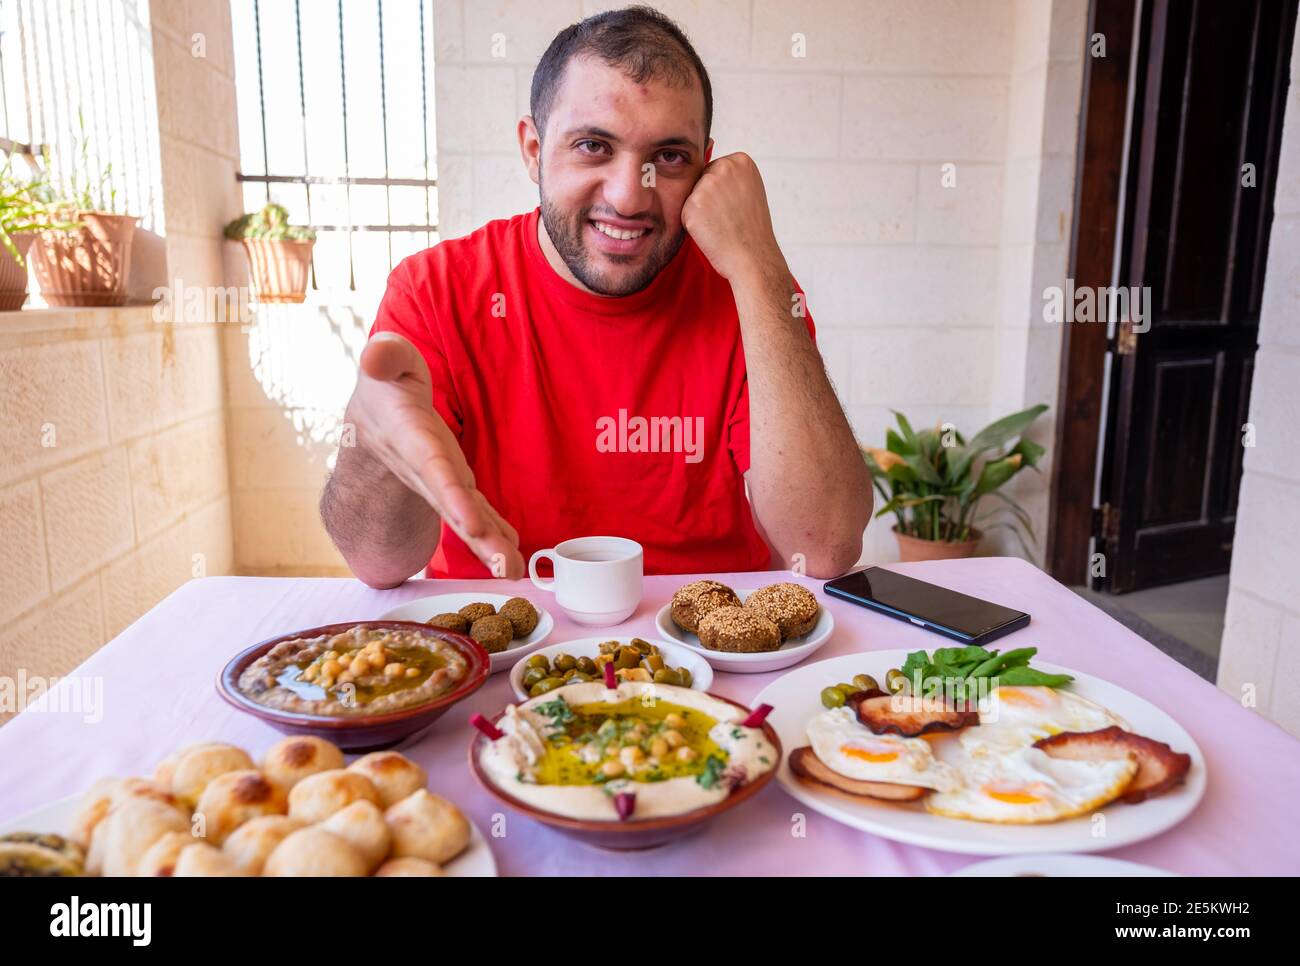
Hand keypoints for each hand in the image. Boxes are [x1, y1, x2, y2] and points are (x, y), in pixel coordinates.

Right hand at [348, 332, 523, 578]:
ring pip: (466, 517)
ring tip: (512, 571)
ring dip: (489, 546)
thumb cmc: (386, 381)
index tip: (470, 523)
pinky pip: (475, 514)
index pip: (433, 469)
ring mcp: (440, 483)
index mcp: (410, 437)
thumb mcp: (386, 360)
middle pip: (453, 506)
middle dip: (477, 536)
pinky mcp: (454, 485)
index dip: (451, 495)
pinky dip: (494, 534)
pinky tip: (512, 556)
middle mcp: (425, 470)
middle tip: (503, 566)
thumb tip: (377, 356)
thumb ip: (386, 357)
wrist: (371, 414)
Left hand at [680, 152, 787, 285]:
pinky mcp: (692, 204)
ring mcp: (707, 185)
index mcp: (741, 160)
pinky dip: (693, 225)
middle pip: (700, 180)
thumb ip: (730, 174)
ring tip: (721, 225)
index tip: (737, 206)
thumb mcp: (748, 189)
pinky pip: (684, 212)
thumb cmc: (752, 229)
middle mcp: (724, 167)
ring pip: (691, 196)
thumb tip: (708, 150)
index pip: (715, 171)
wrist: (754, 258)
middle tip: (728, 218)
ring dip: (699, 212)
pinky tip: (711, 232)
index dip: (722, 194)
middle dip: (708, 200)